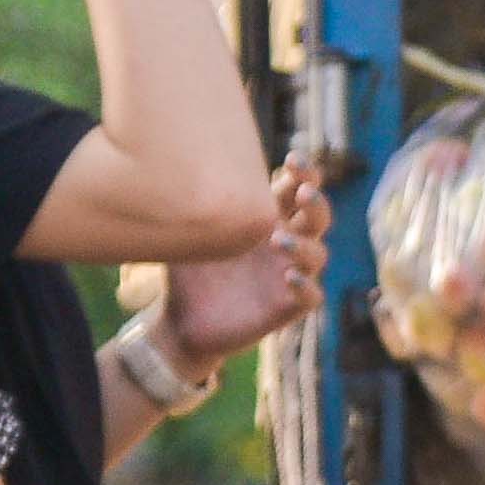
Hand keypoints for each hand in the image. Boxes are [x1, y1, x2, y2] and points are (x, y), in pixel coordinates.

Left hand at [152, 159, 330, 362]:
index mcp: (266, 220)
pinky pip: (311, 296)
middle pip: (318, 217)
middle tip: (305, 190)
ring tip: (278, 240)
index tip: (293, 160)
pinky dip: (305, 286)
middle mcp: (284, 245)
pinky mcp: (287, 308)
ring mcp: (289, 275)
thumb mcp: (186, 232)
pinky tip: (288, 278)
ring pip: (318, 255)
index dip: (304, 173)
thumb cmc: (187, 272)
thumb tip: (165, 161)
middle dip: (316, 202)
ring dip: (304, 245)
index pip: (297, 189)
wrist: (182, 324)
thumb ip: (189, 201)